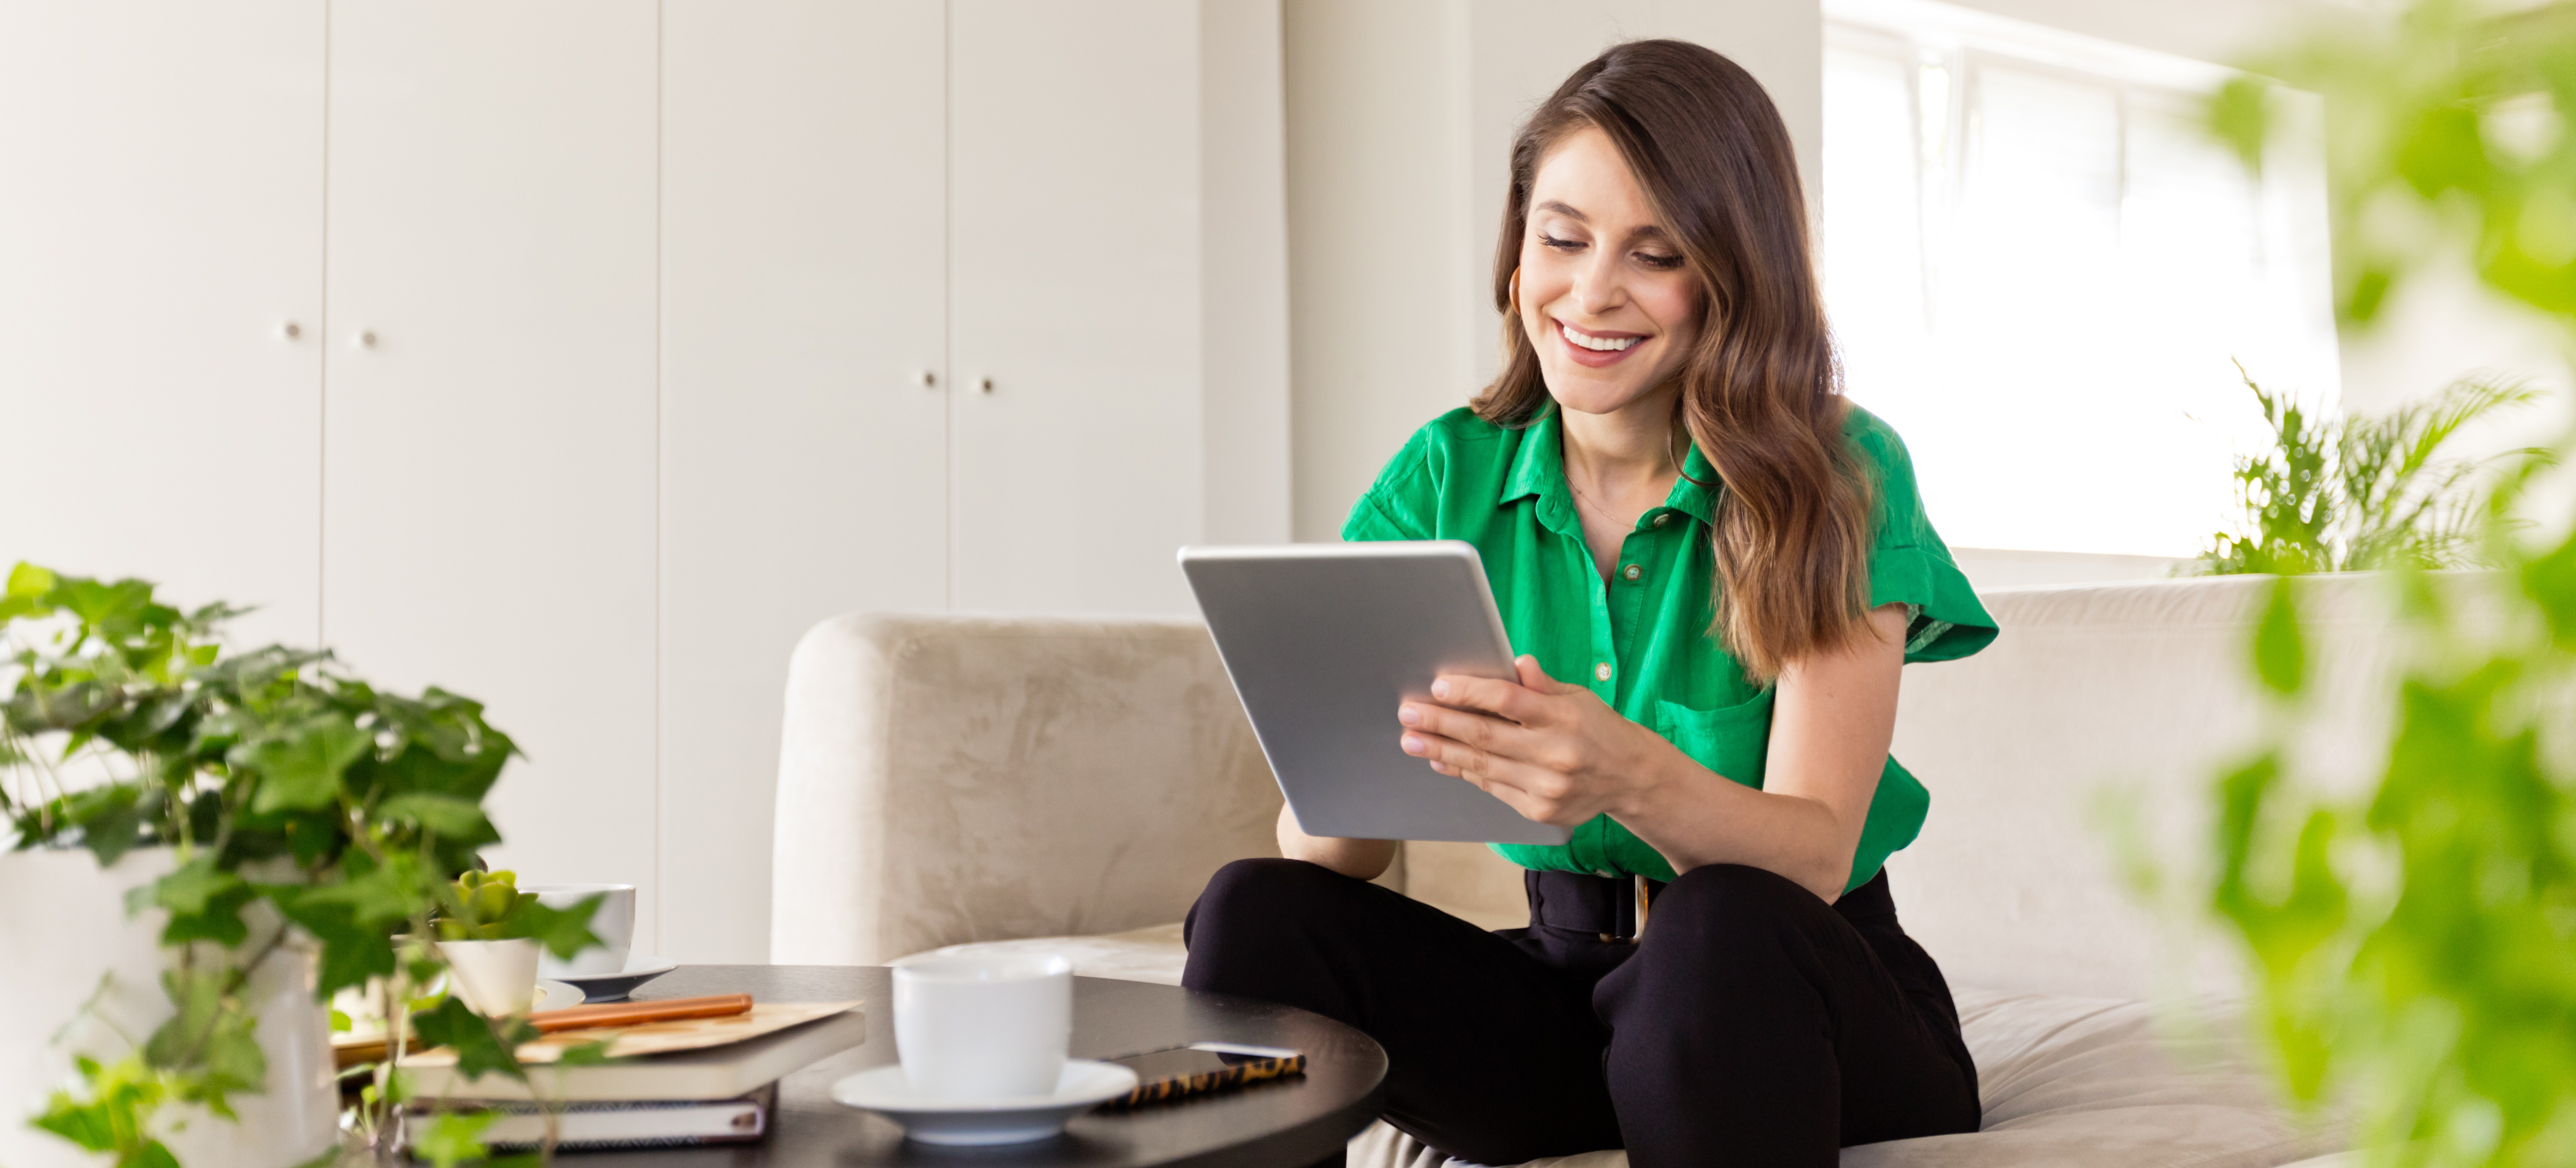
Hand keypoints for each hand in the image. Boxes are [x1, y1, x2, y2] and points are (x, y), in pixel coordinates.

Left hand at [1397, 656, 1683, 826]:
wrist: (1630, 778)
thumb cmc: (1596, 728)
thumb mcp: (1577, 698)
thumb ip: (1541, 686)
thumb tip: (1517, 662)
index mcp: (1564, 717)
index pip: (1509, 700)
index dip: (1470, 692)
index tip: (1438, 686)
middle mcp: (1556, 754)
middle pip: (1486, 736)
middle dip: (1441, 724)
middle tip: (1408, 714)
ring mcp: (1547, 787)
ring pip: (1483, 766)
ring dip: (1442, 750)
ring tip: (1412, 739)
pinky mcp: (1540, 810)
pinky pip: (1492, 787)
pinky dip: (1464, 772)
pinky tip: (1441, 759)